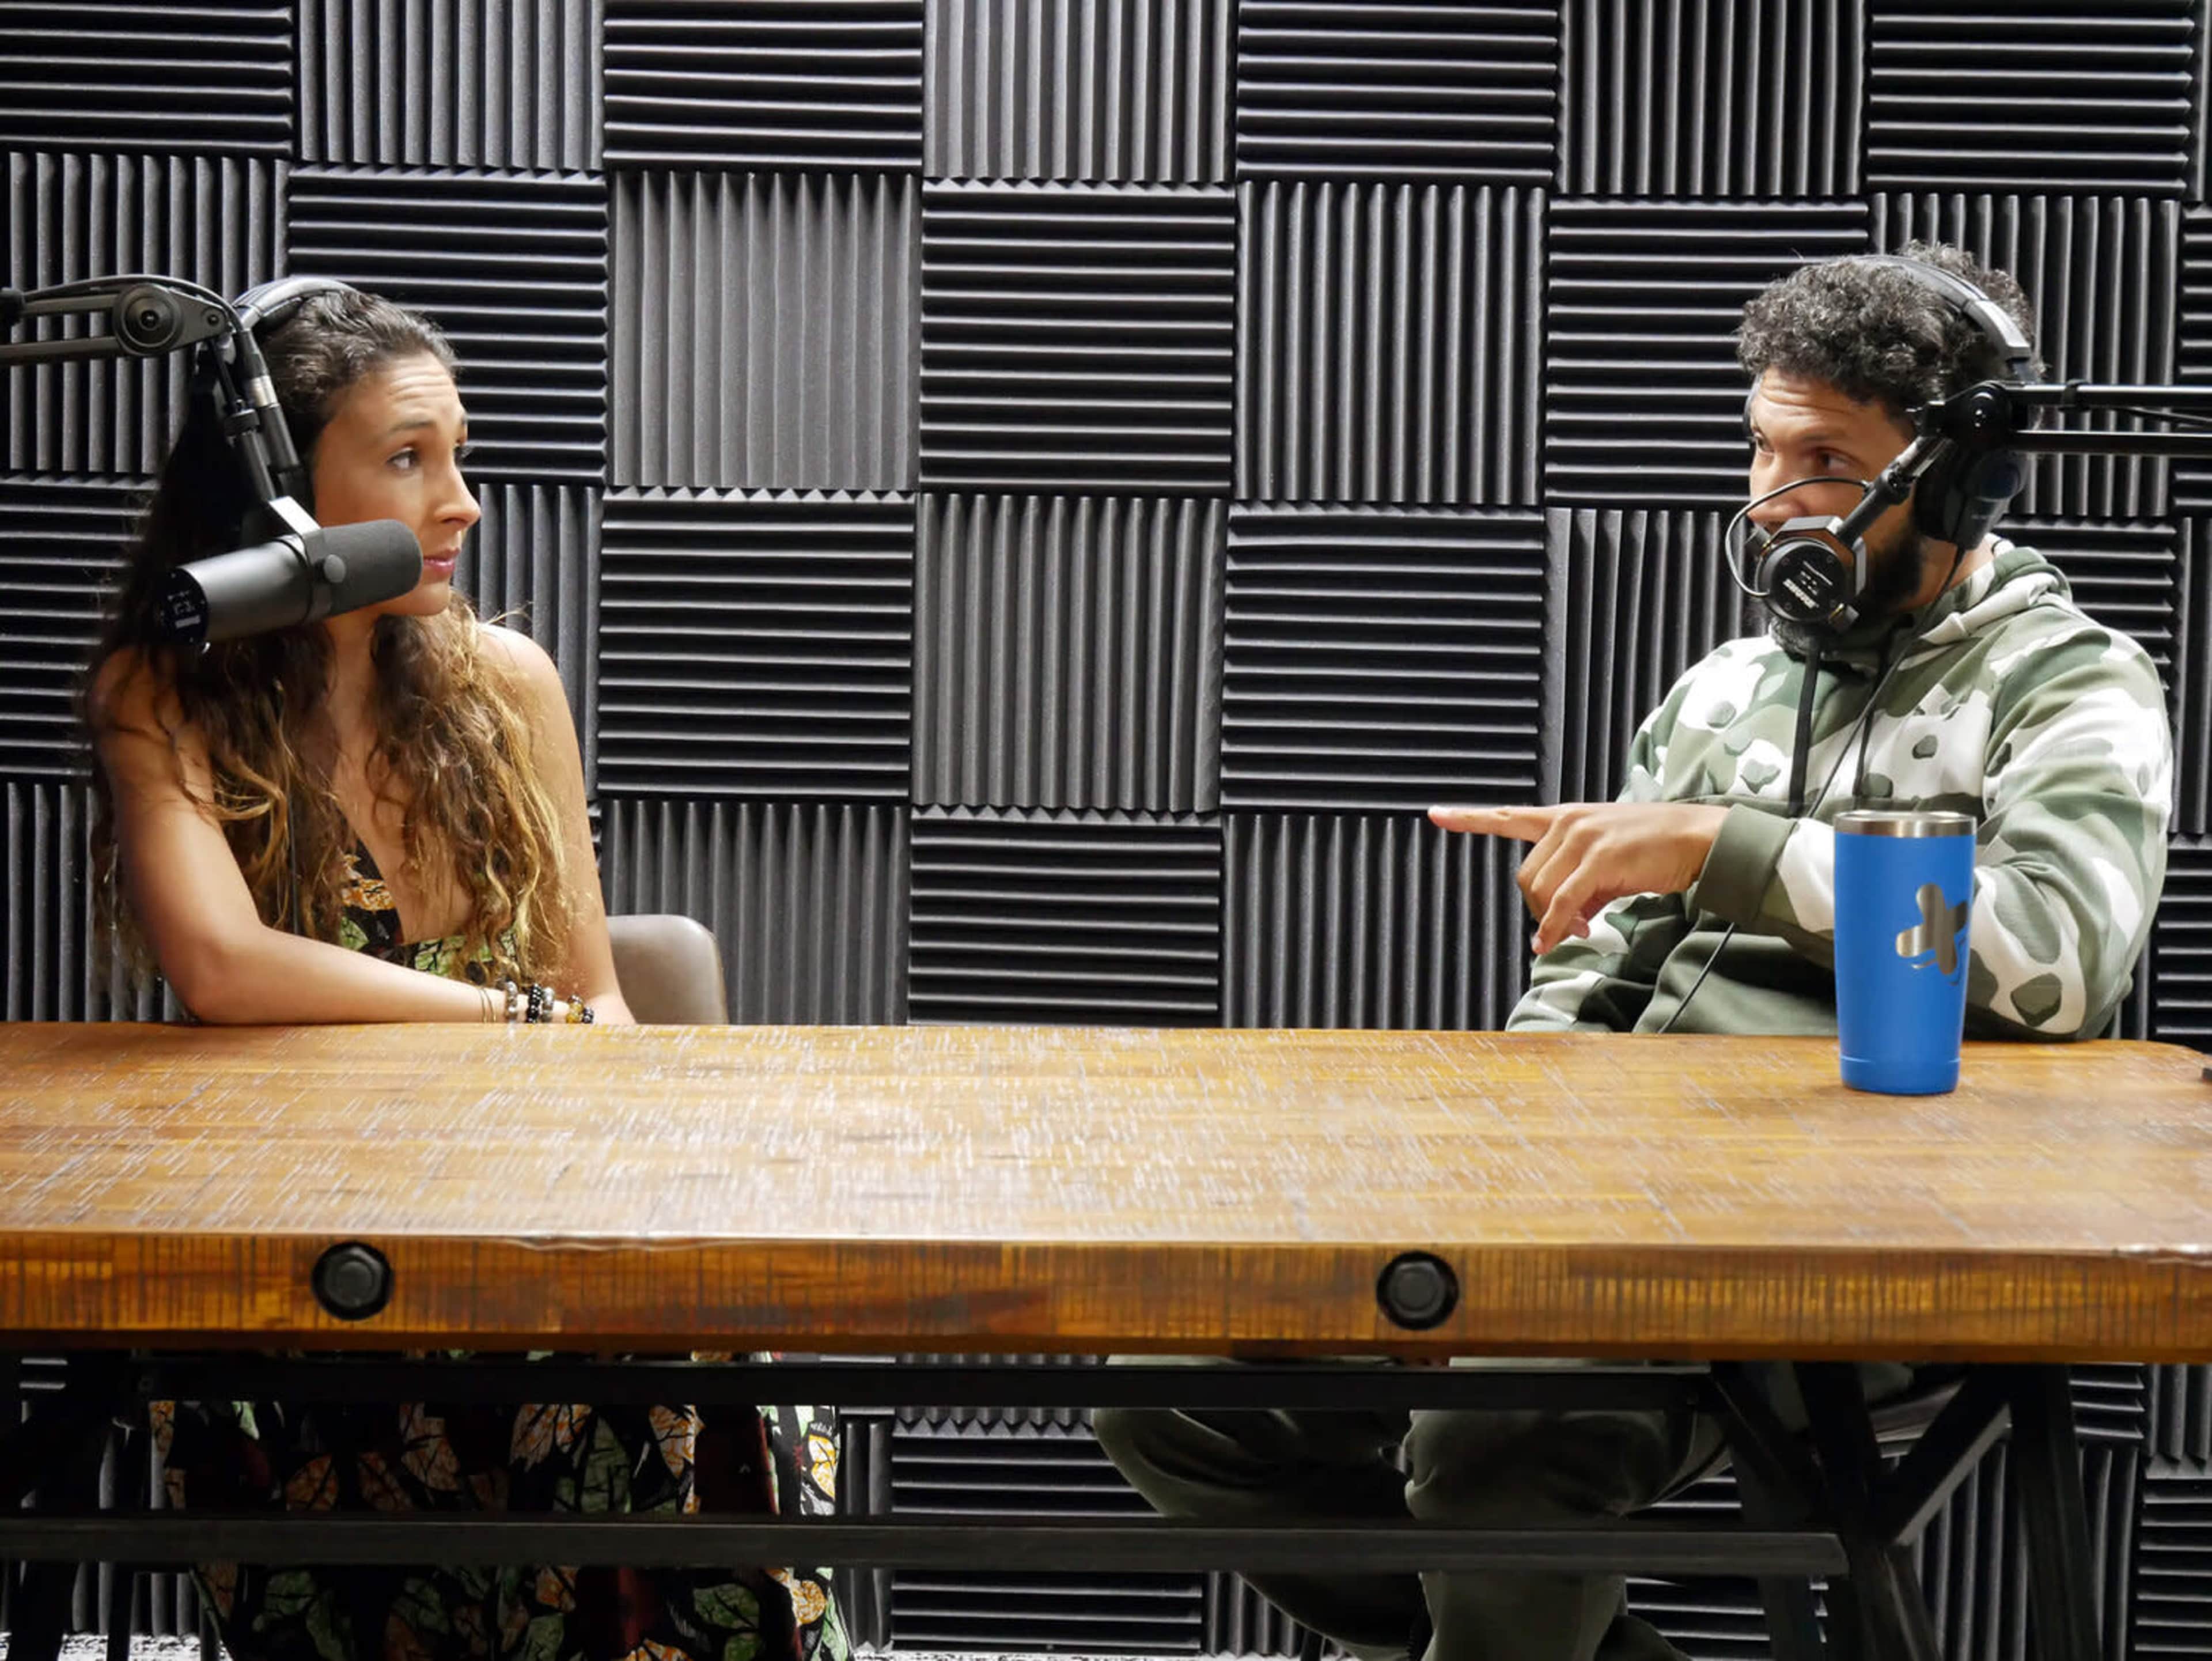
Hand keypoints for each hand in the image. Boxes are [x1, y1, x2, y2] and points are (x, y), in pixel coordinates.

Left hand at [1428, 802, 1728, 954]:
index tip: (1435, 814)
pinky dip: (1555, 928)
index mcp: (1565, 818)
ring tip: (1582, 927)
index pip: (1509, 817)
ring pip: (1540, 891)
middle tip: (1570, 926)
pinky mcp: (1599, 858)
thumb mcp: (1606, 864)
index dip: (1469, 818)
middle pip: (1526, 877)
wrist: (1696, 839)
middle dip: (1540, 909)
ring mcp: (1582, 837)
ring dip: (1554, 920)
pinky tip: (1558, 941)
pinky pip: (1562, 903)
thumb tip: (1563, 924)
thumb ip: (1577, 886)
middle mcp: (1567, 822)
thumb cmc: (1653, 850)